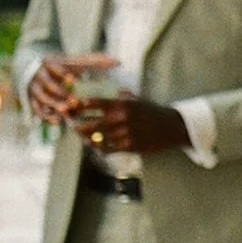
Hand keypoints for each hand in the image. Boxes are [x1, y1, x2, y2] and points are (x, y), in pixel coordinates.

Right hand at [28, 53, 116, 124]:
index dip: (63, 74)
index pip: (55, 68)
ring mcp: (34, 88)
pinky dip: (45, 116)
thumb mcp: (75, 61)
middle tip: (74, 102)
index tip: (73, 80)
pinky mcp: (32, 99)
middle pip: (49, 86)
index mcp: (50, 63)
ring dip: (53, 105)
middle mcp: (40, 75)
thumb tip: (118, 62)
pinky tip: (57, 121)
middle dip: (61, 94)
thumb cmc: (64, 65)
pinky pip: (36, 109)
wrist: (35, 70)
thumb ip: (95, 62)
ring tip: (66, 112)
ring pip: (42, 98)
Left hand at [71, 93, 189, 154]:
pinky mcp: (128, 147)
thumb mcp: (138, 99)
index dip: (78, 106)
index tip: (69, 107)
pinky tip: (95, 144)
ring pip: (96, 138)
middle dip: (77, 124)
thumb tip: (112, 93)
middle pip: (89, 124)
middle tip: (71, 124)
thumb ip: (123, 96)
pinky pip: (106, 149)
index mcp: (121, 104)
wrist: (171, 127)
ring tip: (81, 135)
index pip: (93, 104)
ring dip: (86, 138)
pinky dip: (98, 147)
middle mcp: (121, 119)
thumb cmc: (153, 112)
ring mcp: (124, 134)